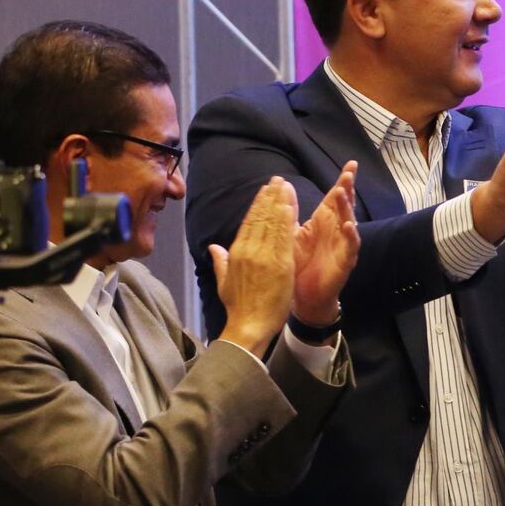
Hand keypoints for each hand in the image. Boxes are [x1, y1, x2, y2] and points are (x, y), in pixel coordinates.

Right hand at [212, 177, 297, 357]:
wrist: (249, 325)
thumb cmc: (238, 307)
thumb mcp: (224, 282)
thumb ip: (221, 261)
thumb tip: (213, 246)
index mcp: (236, 252)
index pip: (248, 222)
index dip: (258, 204)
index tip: (265, 190)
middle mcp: (249, 250)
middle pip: (260, 217)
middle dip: (270, 196)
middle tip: (278, 179)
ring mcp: (264, 257)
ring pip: (272, 224)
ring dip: (280, 203)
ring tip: (286, 186)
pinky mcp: (280, 265)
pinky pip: (284, 238)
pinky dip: (287, 221)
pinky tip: (291, 206)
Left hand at [292, 161, 359, 326]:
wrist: (303, 298)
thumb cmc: (298, 266)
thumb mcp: (290, 235)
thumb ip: (289, 215)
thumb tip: (281, 190)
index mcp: (323, 223)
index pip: (334, 198)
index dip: (343, 181)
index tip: (351, 164)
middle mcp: (336, 232)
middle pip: (344, 206)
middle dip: (347, 189)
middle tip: (348, 174)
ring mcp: (342, 246)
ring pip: (349, 222)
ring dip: (346, 208)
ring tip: (342, 193)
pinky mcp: (345, 262)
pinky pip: (350, 247)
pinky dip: (351, 236)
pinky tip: (348, 226)